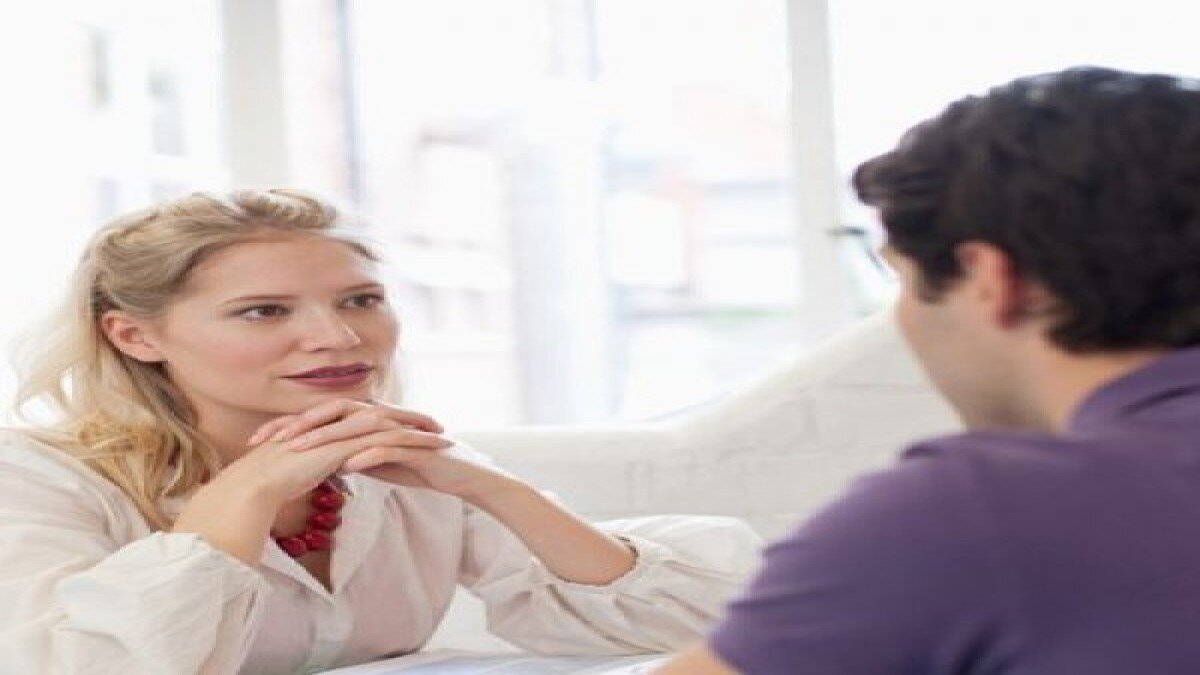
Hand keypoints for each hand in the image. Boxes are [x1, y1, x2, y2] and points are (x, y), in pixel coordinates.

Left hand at [256, 399, 521, 501]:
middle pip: (333, 413)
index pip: (321, 415)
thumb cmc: (418, 466)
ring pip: (357, 428)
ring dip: (327, 439)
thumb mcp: (375, 462)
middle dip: (299, 426)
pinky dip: (367, 455)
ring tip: (299, 452)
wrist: (461, 474)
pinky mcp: (417, 445)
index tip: (258, 443)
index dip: (289, 426)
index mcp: (366, 419)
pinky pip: (389, 448)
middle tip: (268, 442)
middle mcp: (380, 417)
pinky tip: (347, 466)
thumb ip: (347, 456)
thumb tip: (316, 463)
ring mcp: (399, 429)